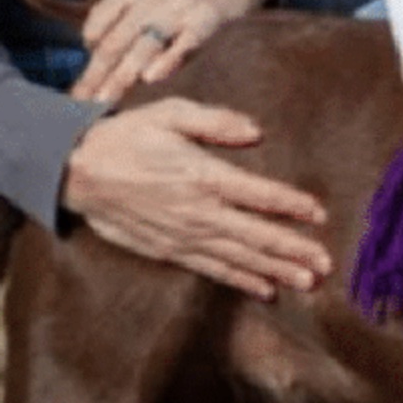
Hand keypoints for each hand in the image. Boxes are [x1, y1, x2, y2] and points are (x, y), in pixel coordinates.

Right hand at [60, 97, 331, 299]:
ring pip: (238, 258)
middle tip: (326, 266)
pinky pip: (211, 269)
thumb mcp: (169, 113)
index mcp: (201, 175)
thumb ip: (215, 121)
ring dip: (275, 271)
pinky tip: (265, 290)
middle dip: (293, 251)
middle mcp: (197, 212)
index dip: (291, 206)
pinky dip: (240, 280)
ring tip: (307, 283)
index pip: (258, 195)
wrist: (77, 172)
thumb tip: (257, 132)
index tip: (319, 214)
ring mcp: (182, 236)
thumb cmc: (126, 136)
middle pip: (255, 236)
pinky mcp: (168, 250)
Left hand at [70, 0, 282, 103]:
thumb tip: (89, 45)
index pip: (98, 24)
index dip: (87, 58)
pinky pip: (184, 43)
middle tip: (80, 104)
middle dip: (96, 75)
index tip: (80, 86)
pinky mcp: (207, 19)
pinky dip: (168, 60)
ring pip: (144, 46)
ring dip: (122, 76)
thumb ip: (119, 8)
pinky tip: (152, 79)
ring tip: (105, 100)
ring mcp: (180, 7)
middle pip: (117, 40)